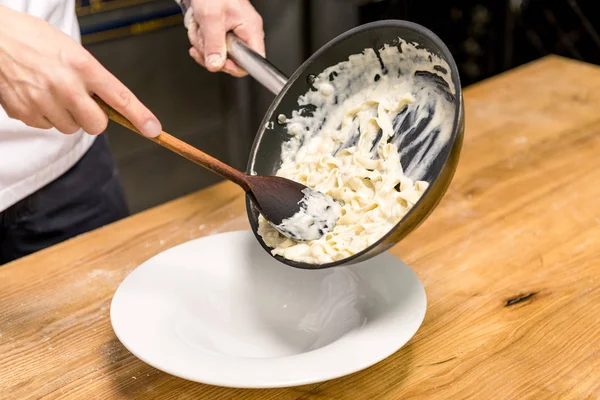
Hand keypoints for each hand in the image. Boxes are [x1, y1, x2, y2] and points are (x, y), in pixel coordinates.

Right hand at [0, 5, 160, 136]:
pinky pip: (47, 127)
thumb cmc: (33, 40)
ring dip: (67, 116)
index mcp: (83, 66)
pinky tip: (35, 95)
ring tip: (51, 92)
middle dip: (93, 118)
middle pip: (96, 125)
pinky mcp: (25, 112)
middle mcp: (66, 86)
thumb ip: (93, 78)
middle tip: (81, 102)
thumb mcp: (71, 51)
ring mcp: (44, 101)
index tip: (154, 129)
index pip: (120, 97)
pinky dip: (44, 116)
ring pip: (71, 128)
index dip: (140, 117)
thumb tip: (112, 105)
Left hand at [186, 0, 264, 76]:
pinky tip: (200, 29)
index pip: (253, 61)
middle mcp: (244, 34)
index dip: (235, 66)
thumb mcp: (211, 17)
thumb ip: (214, 43)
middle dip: (211, 53)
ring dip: (203, 44)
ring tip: (201, 27)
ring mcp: (233, 35)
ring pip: (218, 56)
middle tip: (203, 39)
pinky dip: (201, 40)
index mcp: (250, 29)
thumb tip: (216, 65)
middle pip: (232, 61)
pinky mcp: (223, 35)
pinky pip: (211, 48)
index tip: (220, 61)